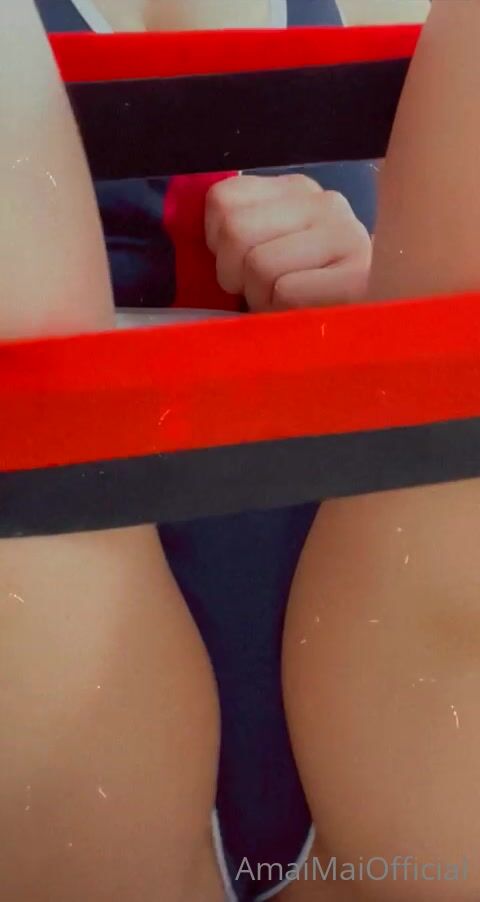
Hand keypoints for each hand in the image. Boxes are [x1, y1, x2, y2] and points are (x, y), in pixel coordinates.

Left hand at [205, 174, 371, 310]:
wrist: (373, 321)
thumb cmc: (307, 292)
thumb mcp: (272, 249)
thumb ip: (241, 234)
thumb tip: (195, 246)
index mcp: (295, 190)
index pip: (222, 200)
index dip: (216, 243)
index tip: (239, 264)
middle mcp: (323, 202)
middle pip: (235, 231)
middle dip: (234, 275)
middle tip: (258, 292)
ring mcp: (345, 236)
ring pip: (260, 265)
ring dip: (260, 299)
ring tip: (283, 304)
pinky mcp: (357, 277)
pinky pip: (288, 292)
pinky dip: (282, 313)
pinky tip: (303, 315)